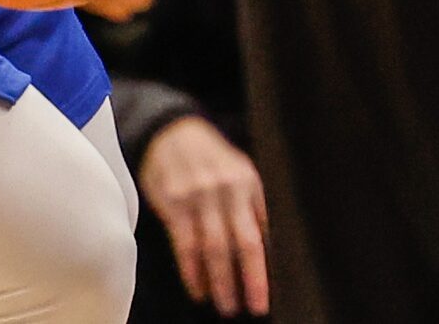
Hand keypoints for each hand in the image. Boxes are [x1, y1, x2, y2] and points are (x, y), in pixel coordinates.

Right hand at [139, 115, 268, 315]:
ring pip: (211, 247)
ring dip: (218, 281)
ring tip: (225, 305)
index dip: (262, 271)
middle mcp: (224, 190)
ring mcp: (196, 195)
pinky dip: (190, 269)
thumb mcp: (242, 174)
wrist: (170, 130)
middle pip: (238, 244)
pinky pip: (183, 242)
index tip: (264, 298)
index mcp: (248, 184)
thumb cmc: (212, 159)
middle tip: (248, 308)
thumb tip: (268, 252)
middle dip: (245, 281)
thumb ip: (254, 209)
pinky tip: (197, 287)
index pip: (259, 235)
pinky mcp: (172, 200)